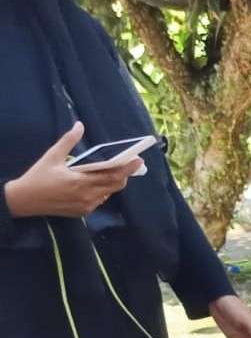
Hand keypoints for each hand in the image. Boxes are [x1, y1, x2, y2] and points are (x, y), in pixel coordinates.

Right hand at [2, 123, 142, 218]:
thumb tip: (79, 125)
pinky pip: (99, 200)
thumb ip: (68, 141)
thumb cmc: (38, 176)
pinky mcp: (83, 212)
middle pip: (115, 185)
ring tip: (117, 171)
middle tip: (133, 164)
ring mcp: (86, 206)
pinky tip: (100, 182)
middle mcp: (87, 196)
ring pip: (108, 193)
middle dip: (125, 174)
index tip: (138, 160)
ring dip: (113, 183)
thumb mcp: (52, 156)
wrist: (25, 200)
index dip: (127, 168)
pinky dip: (103, 190)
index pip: (112, 176)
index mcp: (81, 182)